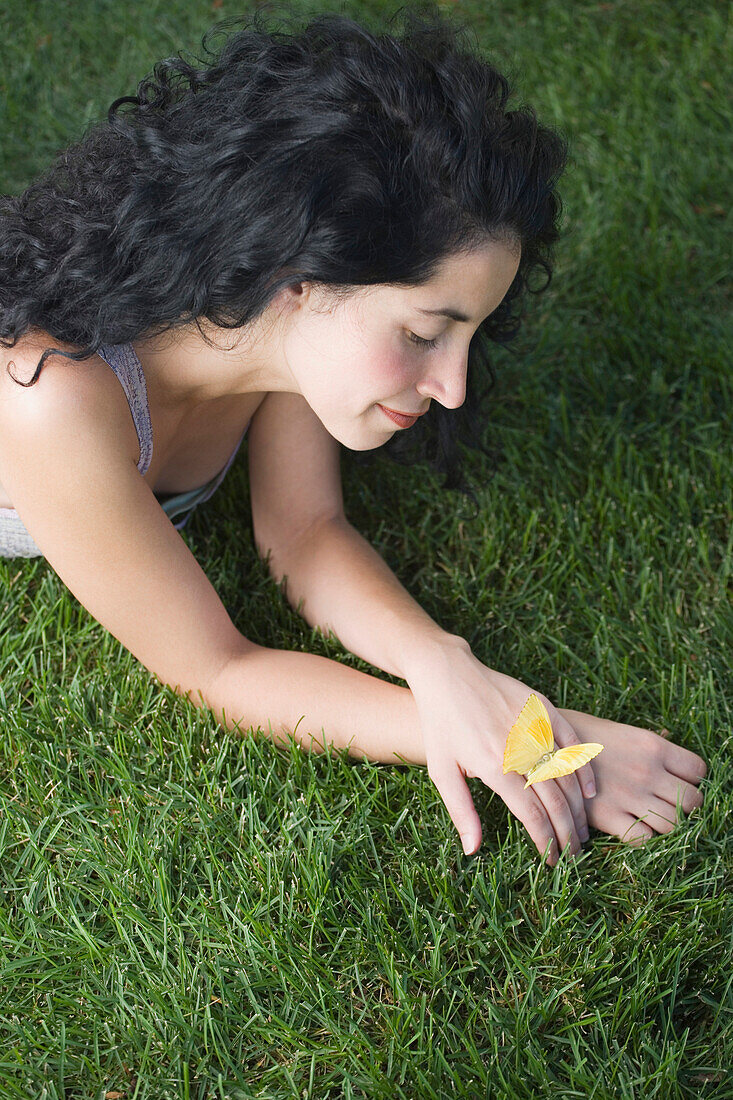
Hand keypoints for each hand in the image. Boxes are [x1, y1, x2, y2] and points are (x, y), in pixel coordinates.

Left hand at [406, 639, 597, 864]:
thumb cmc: (440, 725)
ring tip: (581, 829)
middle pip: (555, 800)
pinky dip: (584, 769)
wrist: (446, 674)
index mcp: (495, 766)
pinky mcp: (543, 708)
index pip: (532, 815)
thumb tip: (473, 850)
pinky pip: (572, 742)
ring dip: (579, 807)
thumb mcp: (442, 770)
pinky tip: (589, 791)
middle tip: (574, 853)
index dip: (546, 842)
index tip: (552, 860)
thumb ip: (461, 810)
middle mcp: (519, 747)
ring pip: (568, 774)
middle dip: (568, 832)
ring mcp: (534, 725)